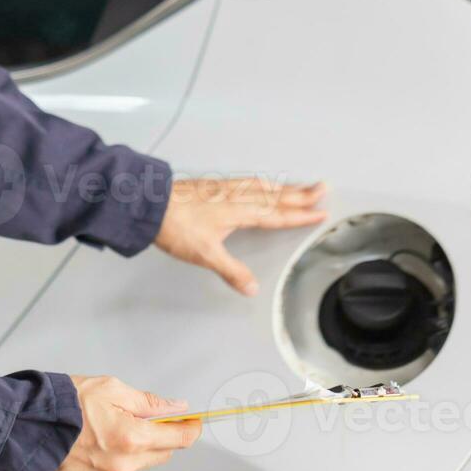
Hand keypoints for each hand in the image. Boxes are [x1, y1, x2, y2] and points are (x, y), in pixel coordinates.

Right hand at [55, 375, 201, 470]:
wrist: (29, 424)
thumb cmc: (65, 404)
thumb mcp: (112, 388)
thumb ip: (148, 401)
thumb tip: (174, 407)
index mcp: (132, 438)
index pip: (180, 438)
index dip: (191, 427)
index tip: (193, 420)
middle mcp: (124, 464)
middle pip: (164, 453)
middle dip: (163, 434)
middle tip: (149, 414)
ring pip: (143, 461)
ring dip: (141, 444)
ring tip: (116, 422)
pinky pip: (122, 468)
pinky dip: (122, 453)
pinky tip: (104, 436)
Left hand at [153, 177, 326, 295]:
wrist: (148, 204)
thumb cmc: (175, 227)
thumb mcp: (205, 254)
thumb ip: (231, 271)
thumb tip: (251, 288)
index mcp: (238, 211)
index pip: (276, 215)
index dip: (299, 215)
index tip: (320, 212)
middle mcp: (235, 196)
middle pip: (274, 195)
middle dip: (300, 194)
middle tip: (322, 188)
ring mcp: (224, 188)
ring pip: (262, 185)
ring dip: (284, 186)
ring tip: (300, 185)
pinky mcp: (212, 185)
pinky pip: (247, 181)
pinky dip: (263, 182)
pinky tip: (261, 183)